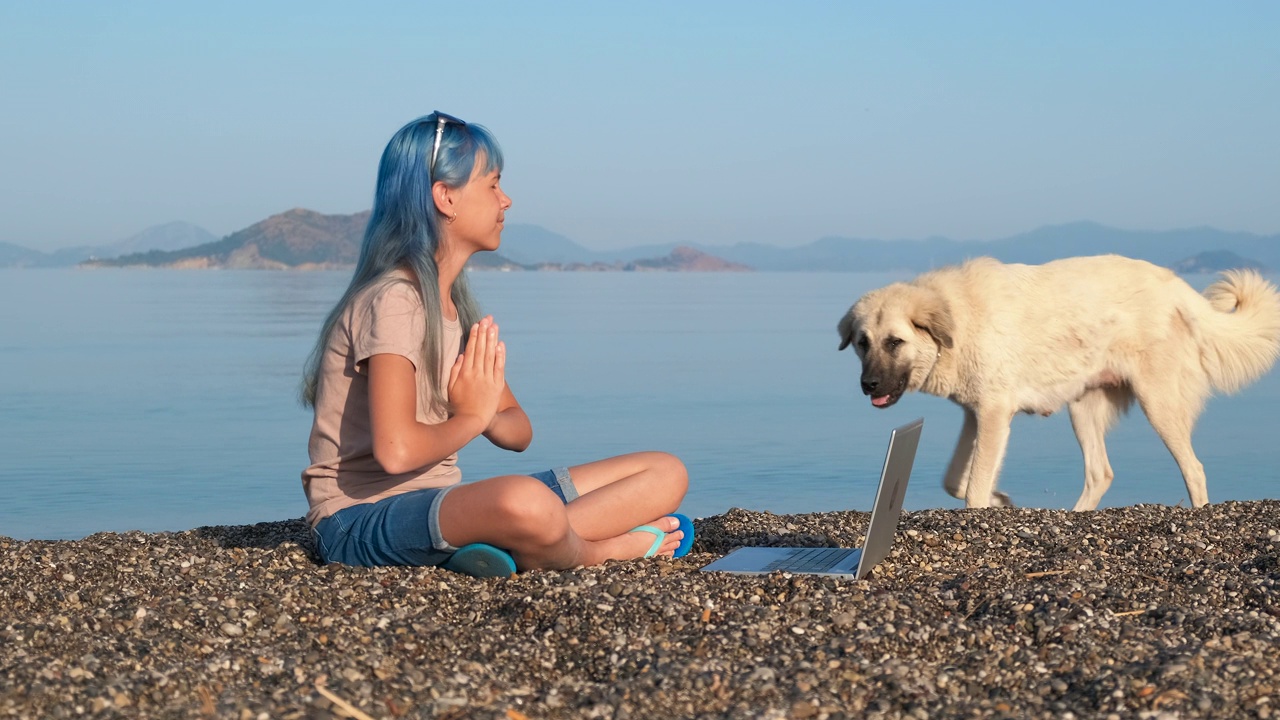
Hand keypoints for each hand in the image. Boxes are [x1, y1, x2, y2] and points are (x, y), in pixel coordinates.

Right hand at [448, 316, 505, 430]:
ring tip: (494, 326)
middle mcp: (477, 374)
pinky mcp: (497, 385)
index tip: (476, 325)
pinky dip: (500, 355)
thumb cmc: (458, 405)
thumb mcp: (450, 388)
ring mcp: (488, 379)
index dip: (474, 336)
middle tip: (487, 319)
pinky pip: (499, 367)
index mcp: (464, 374)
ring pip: (491, 355)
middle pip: (482, 349)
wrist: (474, 421)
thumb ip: (454, 371)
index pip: (470, 350)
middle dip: (484, 333)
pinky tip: (500, 344)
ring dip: (492, 339)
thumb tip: (460, 356)